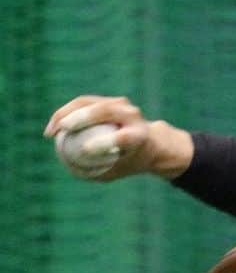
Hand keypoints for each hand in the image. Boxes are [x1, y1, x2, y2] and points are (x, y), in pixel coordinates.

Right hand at [43, 95, 193, 180]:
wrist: (148, 143)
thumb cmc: (130, 162)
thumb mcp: (118, 172)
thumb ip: (97, 172)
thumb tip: (71, 169)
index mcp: (140, 135)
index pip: (123, 136)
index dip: (104, 142)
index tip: (85, 150)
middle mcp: (132, 115)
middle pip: (105, 111)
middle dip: (82, 118)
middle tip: (62, 129)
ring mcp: (120, 104)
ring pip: (88, 103)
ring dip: (66, 113)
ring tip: (51, 132)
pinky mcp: (107, 100)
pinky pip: (82, 103)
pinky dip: (65, 112)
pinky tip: (53, 127)